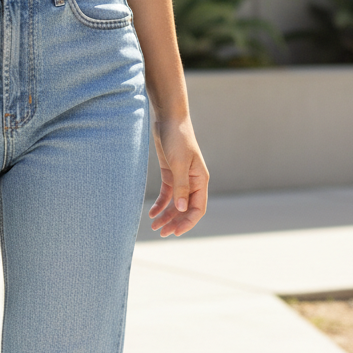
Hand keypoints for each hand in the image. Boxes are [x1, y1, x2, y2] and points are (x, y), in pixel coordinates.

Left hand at [148, 116, 208, 236]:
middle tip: (162, 233)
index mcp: (200, 180)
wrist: (168, 119)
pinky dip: (161, 204)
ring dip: (167, 215)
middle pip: (186, 209)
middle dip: (175, 222)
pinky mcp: (170, 173)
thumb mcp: (179, 163)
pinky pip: (167, 194)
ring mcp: (181, 178)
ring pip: (176, 203)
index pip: (198, 208)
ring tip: (155, 226)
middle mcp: (193, 182)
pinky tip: (152, 213)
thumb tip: (183, 209)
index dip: (188, 222)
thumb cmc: (177, 138)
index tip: (175, 232)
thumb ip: (181, 186)